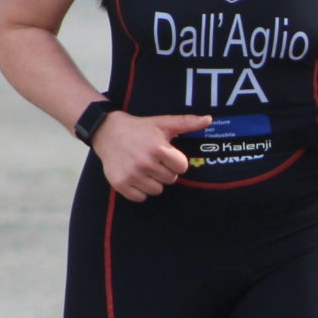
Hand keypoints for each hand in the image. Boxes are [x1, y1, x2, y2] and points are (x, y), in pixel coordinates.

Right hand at [94, 111, 208, 199]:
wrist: (108, 132)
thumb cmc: (140, 129)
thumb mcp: (164, 123)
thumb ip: (187, 123)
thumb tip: (209, 119)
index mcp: (158, 148)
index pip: (182, 167)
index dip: (176, 162)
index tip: (167, 155)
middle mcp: (145, 162)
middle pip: (170, 180)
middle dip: (165, 171)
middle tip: (154, 160)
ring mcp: (132, 174)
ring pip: (157, 190)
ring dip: (153, 182)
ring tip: (144, 168)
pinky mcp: (120, 183)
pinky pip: (140, 198)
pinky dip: (140, 190)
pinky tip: (136, 176)